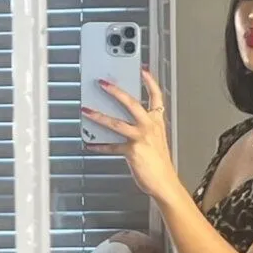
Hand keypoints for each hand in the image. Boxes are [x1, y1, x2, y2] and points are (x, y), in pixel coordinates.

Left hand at [81, 69, 178, 200]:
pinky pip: (112, 147)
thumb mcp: (156, 139)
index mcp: (157, 122)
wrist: (165, 183)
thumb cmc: (160, 163)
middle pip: (132, 103)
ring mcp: (141, 138)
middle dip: (116, 91)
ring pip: (117, 123)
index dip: (150, 82)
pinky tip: (91, 143)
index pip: (156, 97)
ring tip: (86, 110)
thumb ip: (143, 127)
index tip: (142, 70)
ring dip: (99, 116)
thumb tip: (124, 118)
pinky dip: (100, 146)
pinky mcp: (132, 151)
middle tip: (103, 83)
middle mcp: (150, 127)